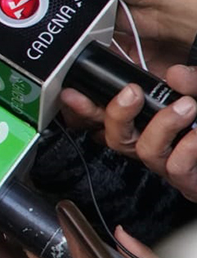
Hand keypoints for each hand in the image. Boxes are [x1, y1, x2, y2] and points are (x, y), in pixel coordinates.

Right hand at [61, 65, 196, 200]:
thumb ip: (192, 81)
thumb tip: (175, 75)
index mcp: (149, 123)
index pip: (106, 117)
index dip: (84, 108)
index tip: (73, 92)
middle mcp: (153, 145)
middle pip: (114, 137)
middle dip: (117, 113)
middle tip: (132, 91)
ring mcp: (170, 164)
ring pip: (144, 151)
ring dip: (162, 126)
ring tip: (187, 107)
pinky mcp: (189, 182)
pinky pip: (176, 168)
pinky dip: (186, 149)